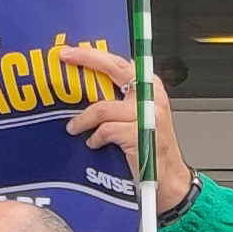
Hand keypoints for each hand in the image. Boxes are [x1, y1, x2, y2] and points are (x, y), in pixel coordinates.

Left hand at [58, 42, 193, 214]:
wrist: (168, 179)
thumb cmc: (151, 149)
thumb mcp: (138, 117)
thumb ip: (120, 100)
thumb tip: (87, 88)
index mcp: (150, 87)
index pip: (119, 62)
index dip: (93, 55)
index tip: (70, 52)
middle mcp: (151, 96)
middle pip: (114, 69)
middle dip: (86, 61)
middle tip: (64, 62)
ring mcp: (147, 114)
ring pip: (103, 107)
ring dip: (83, 119)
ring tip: (75, 128)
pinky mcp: (139, 134)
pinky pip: (106, 130)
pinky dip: (95, 138)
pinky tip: (94, 143)